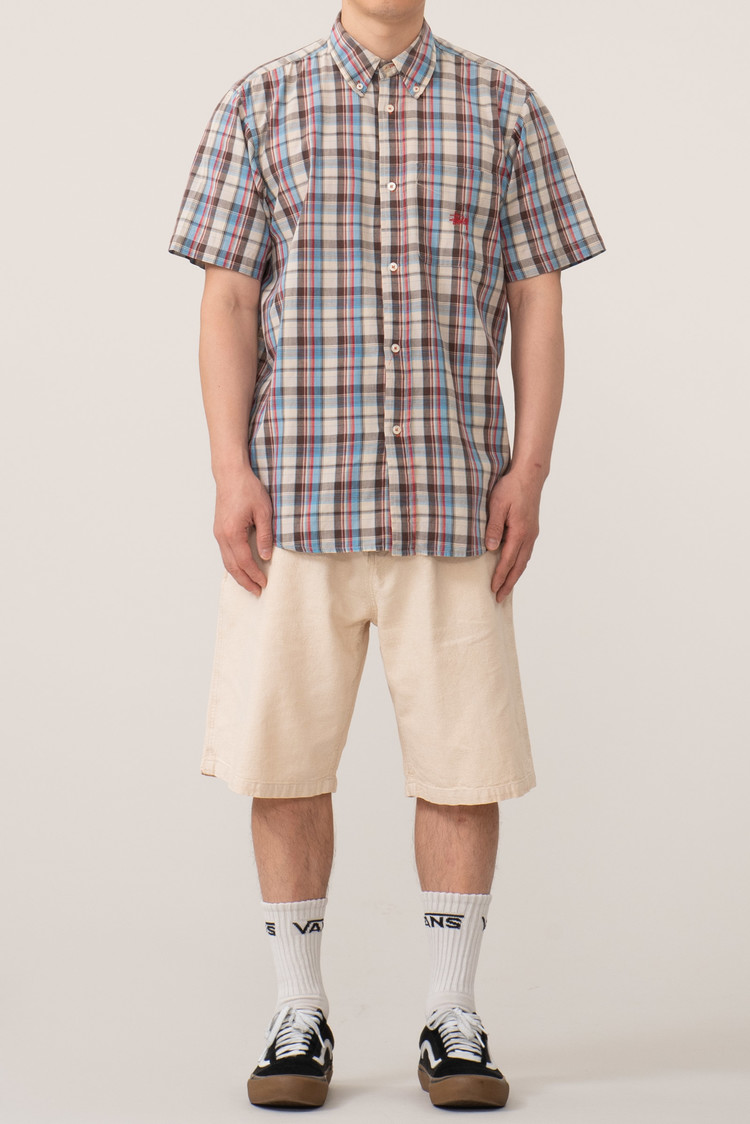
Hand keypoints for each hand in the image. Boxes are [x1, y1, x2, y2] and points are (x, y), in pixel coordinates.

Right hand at [213, 466, 273, 594]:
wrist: (230, 474)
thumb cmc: (247, 489)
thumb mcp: (264, 512)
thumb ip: (265, 536)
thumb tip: (266, 556)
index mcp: (233, 533)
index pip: (245, 561)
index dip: (255, 574)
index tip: (265, 583)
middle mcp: (222, 536)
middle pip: (232, 566)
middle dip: (245, 581)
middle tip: (257, 591)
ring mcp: (218, 532)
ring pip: (226, 561)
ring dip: (238, 574)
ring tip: (250, 583)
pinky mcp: (219, 529)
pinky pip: (225, 552)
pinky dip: (233, 564)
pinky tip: (241, 567)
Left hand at [485, 470, 542, 601]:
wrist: (530, 475)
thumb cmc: (511, 488)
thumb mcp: (497, 505)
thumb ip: (493, 527)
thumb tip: (490, 549)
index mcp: (520, 532)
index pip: (507, 561)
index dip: (500, 576)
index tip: (493, 589)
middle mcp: (528, 536)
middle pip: (519, 566)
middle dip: (509, 583)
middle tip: (499, 597)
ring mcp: (532, 533)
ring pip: (524, 561)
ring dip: (515, 575)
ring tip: (506, 587)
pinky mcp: (531, 529)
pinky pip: (525, 552)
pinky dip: (519, 564)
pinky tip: (514, 566)